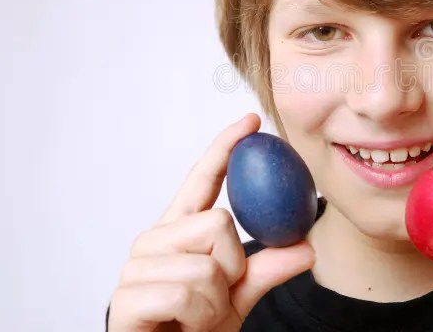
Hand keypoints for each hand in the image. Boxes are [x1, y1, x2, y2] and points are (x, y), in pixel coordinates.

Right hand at [107, 113, 315, 331]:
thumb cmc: (194, 329)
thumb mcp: (238, 296)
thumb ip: (267, 269)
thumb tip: (307, 247)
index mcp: (178, 231)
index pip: (201, 181)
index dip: (223, 149)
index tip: (250, 121)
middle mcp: (153, 242)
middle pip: (218, 223)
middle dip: (232, 266)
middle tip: (217, 294)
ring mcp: (135, 269)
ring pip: (206, 265)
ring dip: (215, 302)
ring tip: (197, 318)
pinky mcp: (125, 299)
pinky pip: (185, 295)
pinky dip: (198, 318)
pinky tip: (183, 328)